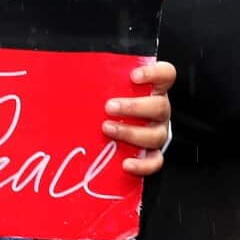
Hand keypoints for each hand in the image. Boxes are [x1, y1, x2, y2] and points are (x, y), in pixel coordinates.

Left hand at [103, 61, 175, 175]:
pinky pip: (154, 162)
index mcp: (154, 89)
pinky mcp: (153, 154)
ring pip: (155, 135)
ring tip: (108, 129)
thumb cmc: (110, 101)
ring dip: (131, 132)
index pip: (166, 74)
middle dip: (133, 107)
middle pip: (159, 107)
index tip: (133, 76)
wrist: (113, 128)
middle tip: (109, 107)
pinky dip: (142, 165)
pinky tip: (125, 163)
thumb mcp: (107, 86)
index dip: (154, 73)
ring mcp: (158, 132)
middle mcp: (160, 110)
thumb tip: (74, 77)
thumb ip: (99, 78)